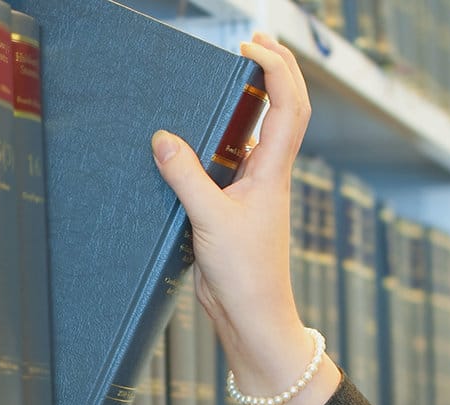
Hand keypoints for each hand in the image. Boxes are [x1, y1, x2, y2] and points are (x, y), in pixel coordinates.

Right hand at [150, 32, 339, 404]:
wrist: (251, 316)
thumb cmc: (246, 273)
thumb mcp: (210, 219)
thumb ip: (185, 176)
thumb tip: (162, 138)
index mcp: (272, 171)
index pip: (287, 105)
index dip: (276, 69)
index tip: (250, 46)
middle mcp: (266, 175)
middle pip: (283, 111)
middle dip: (272, 73)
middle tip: (248, 44)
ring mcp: (250, 192)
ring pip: (254, 138)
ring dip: (245, 107)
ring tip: (219, 82)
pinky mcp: (230, 210)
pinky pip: (224, 167)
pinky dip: (212, 146)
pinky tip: (188, 143)